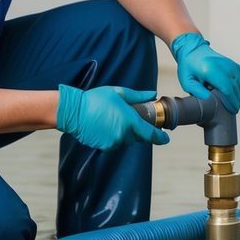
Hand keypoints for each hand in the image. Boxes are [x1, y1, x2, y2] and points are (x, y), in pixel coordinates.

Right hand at [56, 85, 170, 150]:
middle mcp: (123, 135)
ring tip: (113, 119)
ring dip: (125, 133)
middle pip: (138, 137)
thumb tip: (153, 94)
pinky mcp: (104, 147)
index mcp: (130, 121)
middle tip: (130, 118)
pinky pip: (115, 143)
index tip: (165, 139)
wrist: (74, 112)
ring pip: (126, 140)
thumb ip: (138, 96)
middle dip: (138, 130)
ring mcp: (114, 142)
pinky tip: (105, 126)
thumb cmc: (95, 99)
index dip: (160, 138)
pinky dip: (114, 137)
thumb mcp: (118, 93)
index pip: (151, 134)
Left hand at [170, 32, 239, 112]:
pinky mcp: (232, 63)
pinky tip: (233, 93)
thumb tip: (210, 100)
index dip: (231, 102)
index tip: (233, 111)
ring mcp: (230, 64)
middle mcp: (223, 66)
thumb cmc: (188, 67)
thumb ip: (197, 92)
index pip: (226, 89)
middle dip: (236, 100)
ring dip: (238, 94)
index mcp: (211, 70)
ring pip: (239, 83)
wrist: (192, 49)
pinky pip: (239, 78)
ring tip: (233, 103)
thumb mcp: (187, 81)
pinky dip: (238, 87)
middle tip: (234, 110)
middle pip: (235, 87)